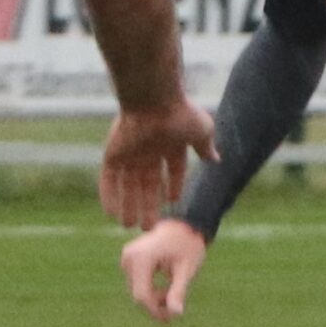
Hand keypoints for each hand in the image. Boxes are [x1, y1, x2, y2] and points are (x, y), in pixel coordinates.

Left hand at [98, 98, 214, 228]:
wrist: (153, 100)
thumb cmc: (180, 113)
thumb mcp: (201, 131)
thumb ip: (206, 147)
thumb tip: (216, 159)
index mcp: (171, 142)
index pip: (173, 168)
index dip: (173, 184)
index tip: (172, 200)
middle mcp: (150, 148)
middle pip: (148, 182)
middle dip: (149, 204)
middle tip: (149, 226)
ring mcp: (130, 151)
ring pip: (128, 184)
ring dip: (128, 205)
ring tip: (129, 226)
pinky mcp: (113, 153)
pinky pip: (109, 179)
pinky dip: (109, 195)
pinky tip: (110, 213)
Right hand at [121, 218, 209, 322]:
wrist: (183, 225)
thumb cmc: (188, 245)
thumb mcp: (186, 270)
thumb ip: (178, 291)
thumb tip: (176, 314)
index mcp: (142, 259)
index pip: (142, 296)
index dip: (155, 311)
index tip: (171, 319)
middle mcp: (129, 258)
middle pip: (138, 295)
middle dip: (156, 305)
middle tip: (177, 306)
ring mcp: (127, 259)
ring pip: (137, 291)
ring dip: (154, 298)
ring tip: (174, 291)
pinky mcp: (128, 261)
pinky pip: (137, 284)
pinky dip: (150, 289)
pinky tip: (166, 286)